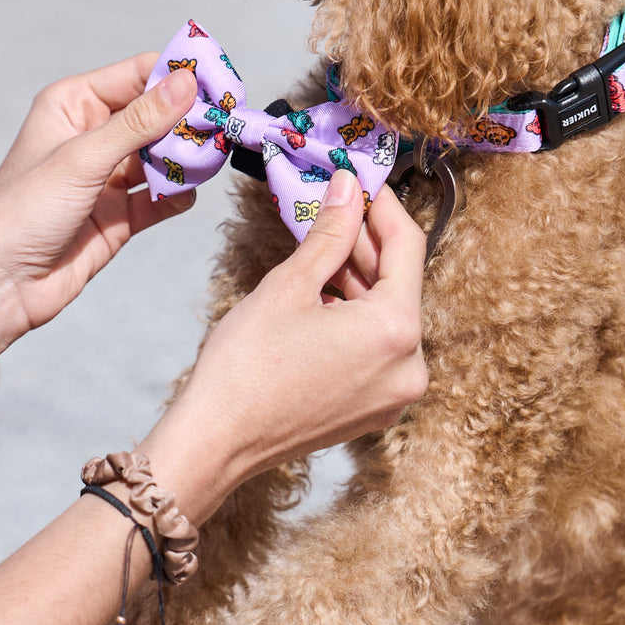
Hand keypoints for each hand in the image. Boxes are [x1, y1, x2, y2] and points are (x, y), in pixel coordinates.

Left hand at [0, 53, 198, 349]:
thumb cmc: (20, 213)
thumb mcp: (82, 159)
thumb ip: (138, 122)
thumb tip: (185, 83)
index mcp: (75, 104)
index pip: (139, 74)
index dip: (178, 76)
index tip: (219, 82)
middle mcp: (93, 134)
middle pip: (158, 113)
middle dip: (190, 119)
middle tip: (224, 124)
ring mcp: (109, 174)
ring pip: (164, 153)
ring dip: (188, 157)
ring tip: (209, 160)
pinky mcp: (121, 213)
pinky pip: (163, 194)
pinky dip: (179, 193)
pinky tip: (184, 194)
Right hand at [143, 171, 427, 519]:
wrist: (215, 442)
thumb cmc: (246, 365)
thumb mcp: (291, 285)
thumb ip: (330, 232)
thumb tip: (349, 187)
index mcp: (397, 332)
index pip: (408, 248)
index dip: (383, 208)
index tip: (362, 182)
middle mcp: (410, 367)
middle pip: (399, 283)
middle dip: (366, 242)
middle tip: (335, 205)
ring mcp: (395, 394)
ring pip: (387, 315)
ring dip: (358, 278)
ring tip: (320, 244)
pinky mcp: (374, 409)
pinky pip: (377, 347)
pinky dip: (355, 316)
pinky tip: (321, 291)